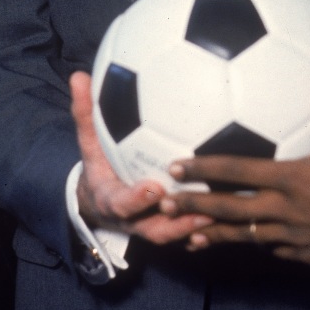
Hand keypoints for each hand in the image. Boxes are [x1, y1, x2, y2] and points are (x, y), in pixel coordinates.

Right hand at [70, 71, 211, 243]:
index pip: (122, 204)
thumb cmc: (101, 163)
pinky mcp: (170, 228)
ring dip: (197, 225)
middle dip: (176, 221)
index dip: (137, 199)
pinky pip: (189, 233)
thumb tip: (79, 76)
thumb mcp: (89, 141)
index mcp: (112, 199)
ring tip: (220, 210)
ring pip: (178, 233)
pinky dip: (205, 228)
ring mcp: (153, 227)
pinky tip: (230, 215)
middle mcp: (134, 219)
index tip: (154, 187)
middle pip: (155, 228)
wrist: (101, 199)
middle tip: (200, 206)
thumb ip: (86, 112)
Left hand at [161, 75, 309, 269]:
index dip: (205, 169)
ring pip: (242, 234)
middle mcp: (279, 209)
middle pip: (228, 208)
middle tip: (164, 203)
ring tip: (189, 235)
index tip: (176, 166)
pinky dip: (251, 244)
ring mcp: (287, 234)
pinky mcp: (299, 252)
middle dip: (194, 205)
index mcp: (287, 179)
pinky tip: (244, 243)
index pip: (238, 172)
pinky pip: (268, 248)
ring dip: (214, 233)